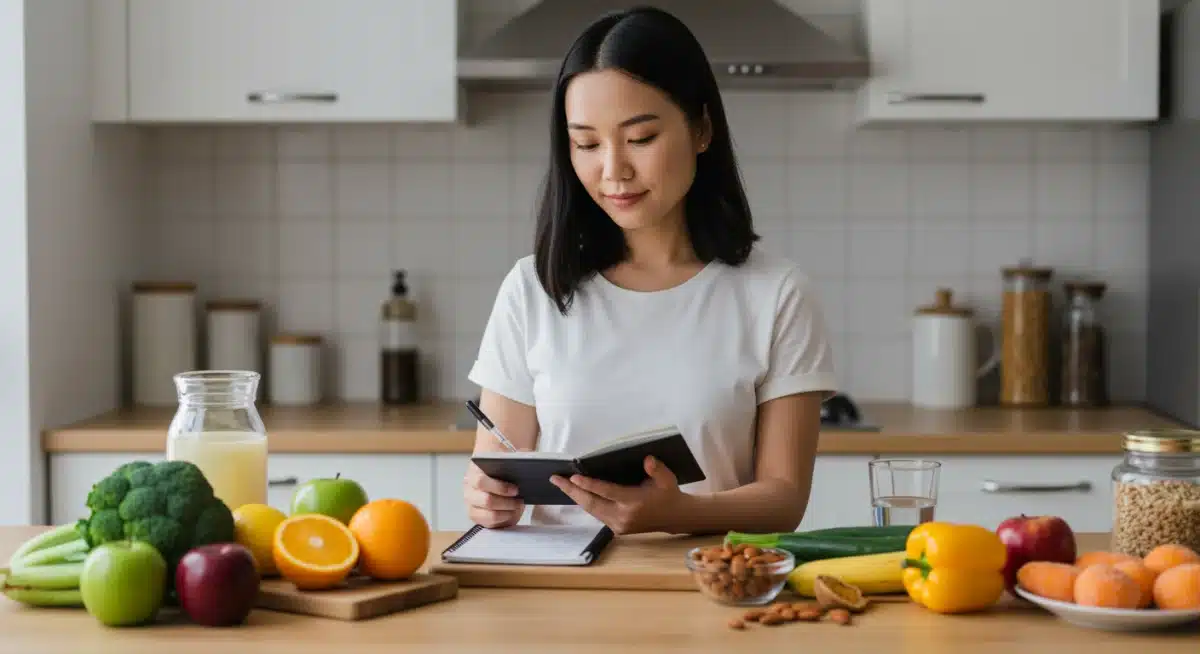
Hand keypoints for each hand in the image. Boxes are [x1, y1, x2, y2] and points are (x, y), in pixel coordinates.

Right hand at [464, 462, 524, 528]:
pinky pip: (491, 524)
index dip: (500, 487)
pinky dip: (504, 519)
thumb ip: (517, 458)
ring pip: (490, 515)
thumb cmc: (501, 469)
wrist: (494, 476)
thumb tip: (531, 460)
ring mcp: (472, 506)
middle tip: (520, 500)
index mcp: (473, 474)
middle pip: (487, 501)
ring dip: (507, 512)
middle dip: (507, 502)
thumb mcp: (508, 461)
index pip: (481, 481)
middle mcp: (470, 491)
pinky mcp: (478, 518)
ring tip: (517, 506)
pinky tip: (512, 512)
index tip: (516, 489)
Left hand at [550, 456, 683, 534]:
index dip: (589, 485)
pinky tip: (576, 493)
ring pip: (591, 510)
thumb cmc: (668, 494)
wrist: (674, 518)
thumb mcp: (667, 479)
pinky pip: (596, 514)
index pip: (607, 492)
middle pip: (591, 503)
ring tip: (561, 484)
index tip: (573, 477)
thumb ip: (657, 469)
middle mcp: (623, 517)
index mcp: (634, 503)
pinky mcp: (616, 529)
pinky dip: (585, 503)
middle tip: (555, 479)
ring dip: (575, 497)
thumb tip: (647, 459)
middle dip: (572, 491)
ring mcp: (618, 525)